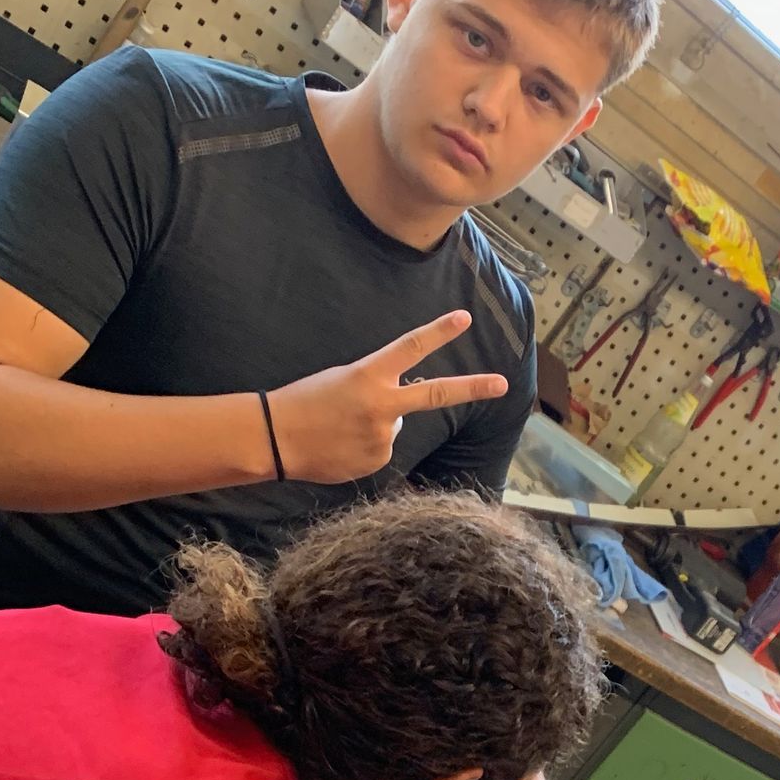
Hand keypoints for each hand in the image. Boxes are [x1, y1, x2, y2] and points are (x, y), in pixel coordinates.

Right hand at [265, 313, 507, 484]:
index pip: (412, 346)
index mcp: (369, 375)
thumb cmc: (305, 402)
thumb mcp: (342, 380)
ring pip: (395, 426)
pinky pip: (381, 449)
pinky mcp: (378, 460)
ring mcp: (384, 436)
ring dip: (375, 425)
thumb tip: (403, 416)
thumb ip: (378, 390)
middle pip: (437, 394)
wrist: (276, 438)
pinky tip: (341, 444)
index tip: (465, 318)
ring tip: (341, 427)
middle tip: (502, 384)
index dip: (440, 331)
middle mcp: (383, 405)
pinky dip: (365, 447)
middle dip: (473, 388)